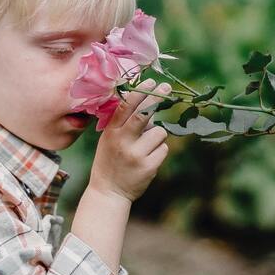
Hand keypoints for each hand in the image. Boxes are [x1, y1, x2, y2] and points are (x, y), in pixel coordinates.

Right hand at [89, 78, 171, 202]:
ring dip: (157, 136)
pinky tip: (148, 159)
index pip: (125, 107)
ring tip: (146, 147)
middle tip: (166, 88)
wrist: (109, 192)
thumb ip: (122, 123)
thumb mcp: (108, 140)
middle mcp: (122, 142)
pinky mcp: (148, 167)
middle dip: (156, 98)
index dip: (139, 93)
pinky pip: (164, 149)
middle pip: (144, 114)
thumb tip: (144, 102)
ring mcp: (136, 155)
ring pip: (159, 132)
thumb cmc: (110, 161)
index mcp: (111, 133)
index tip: (150, 82)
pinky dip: (159, 151)